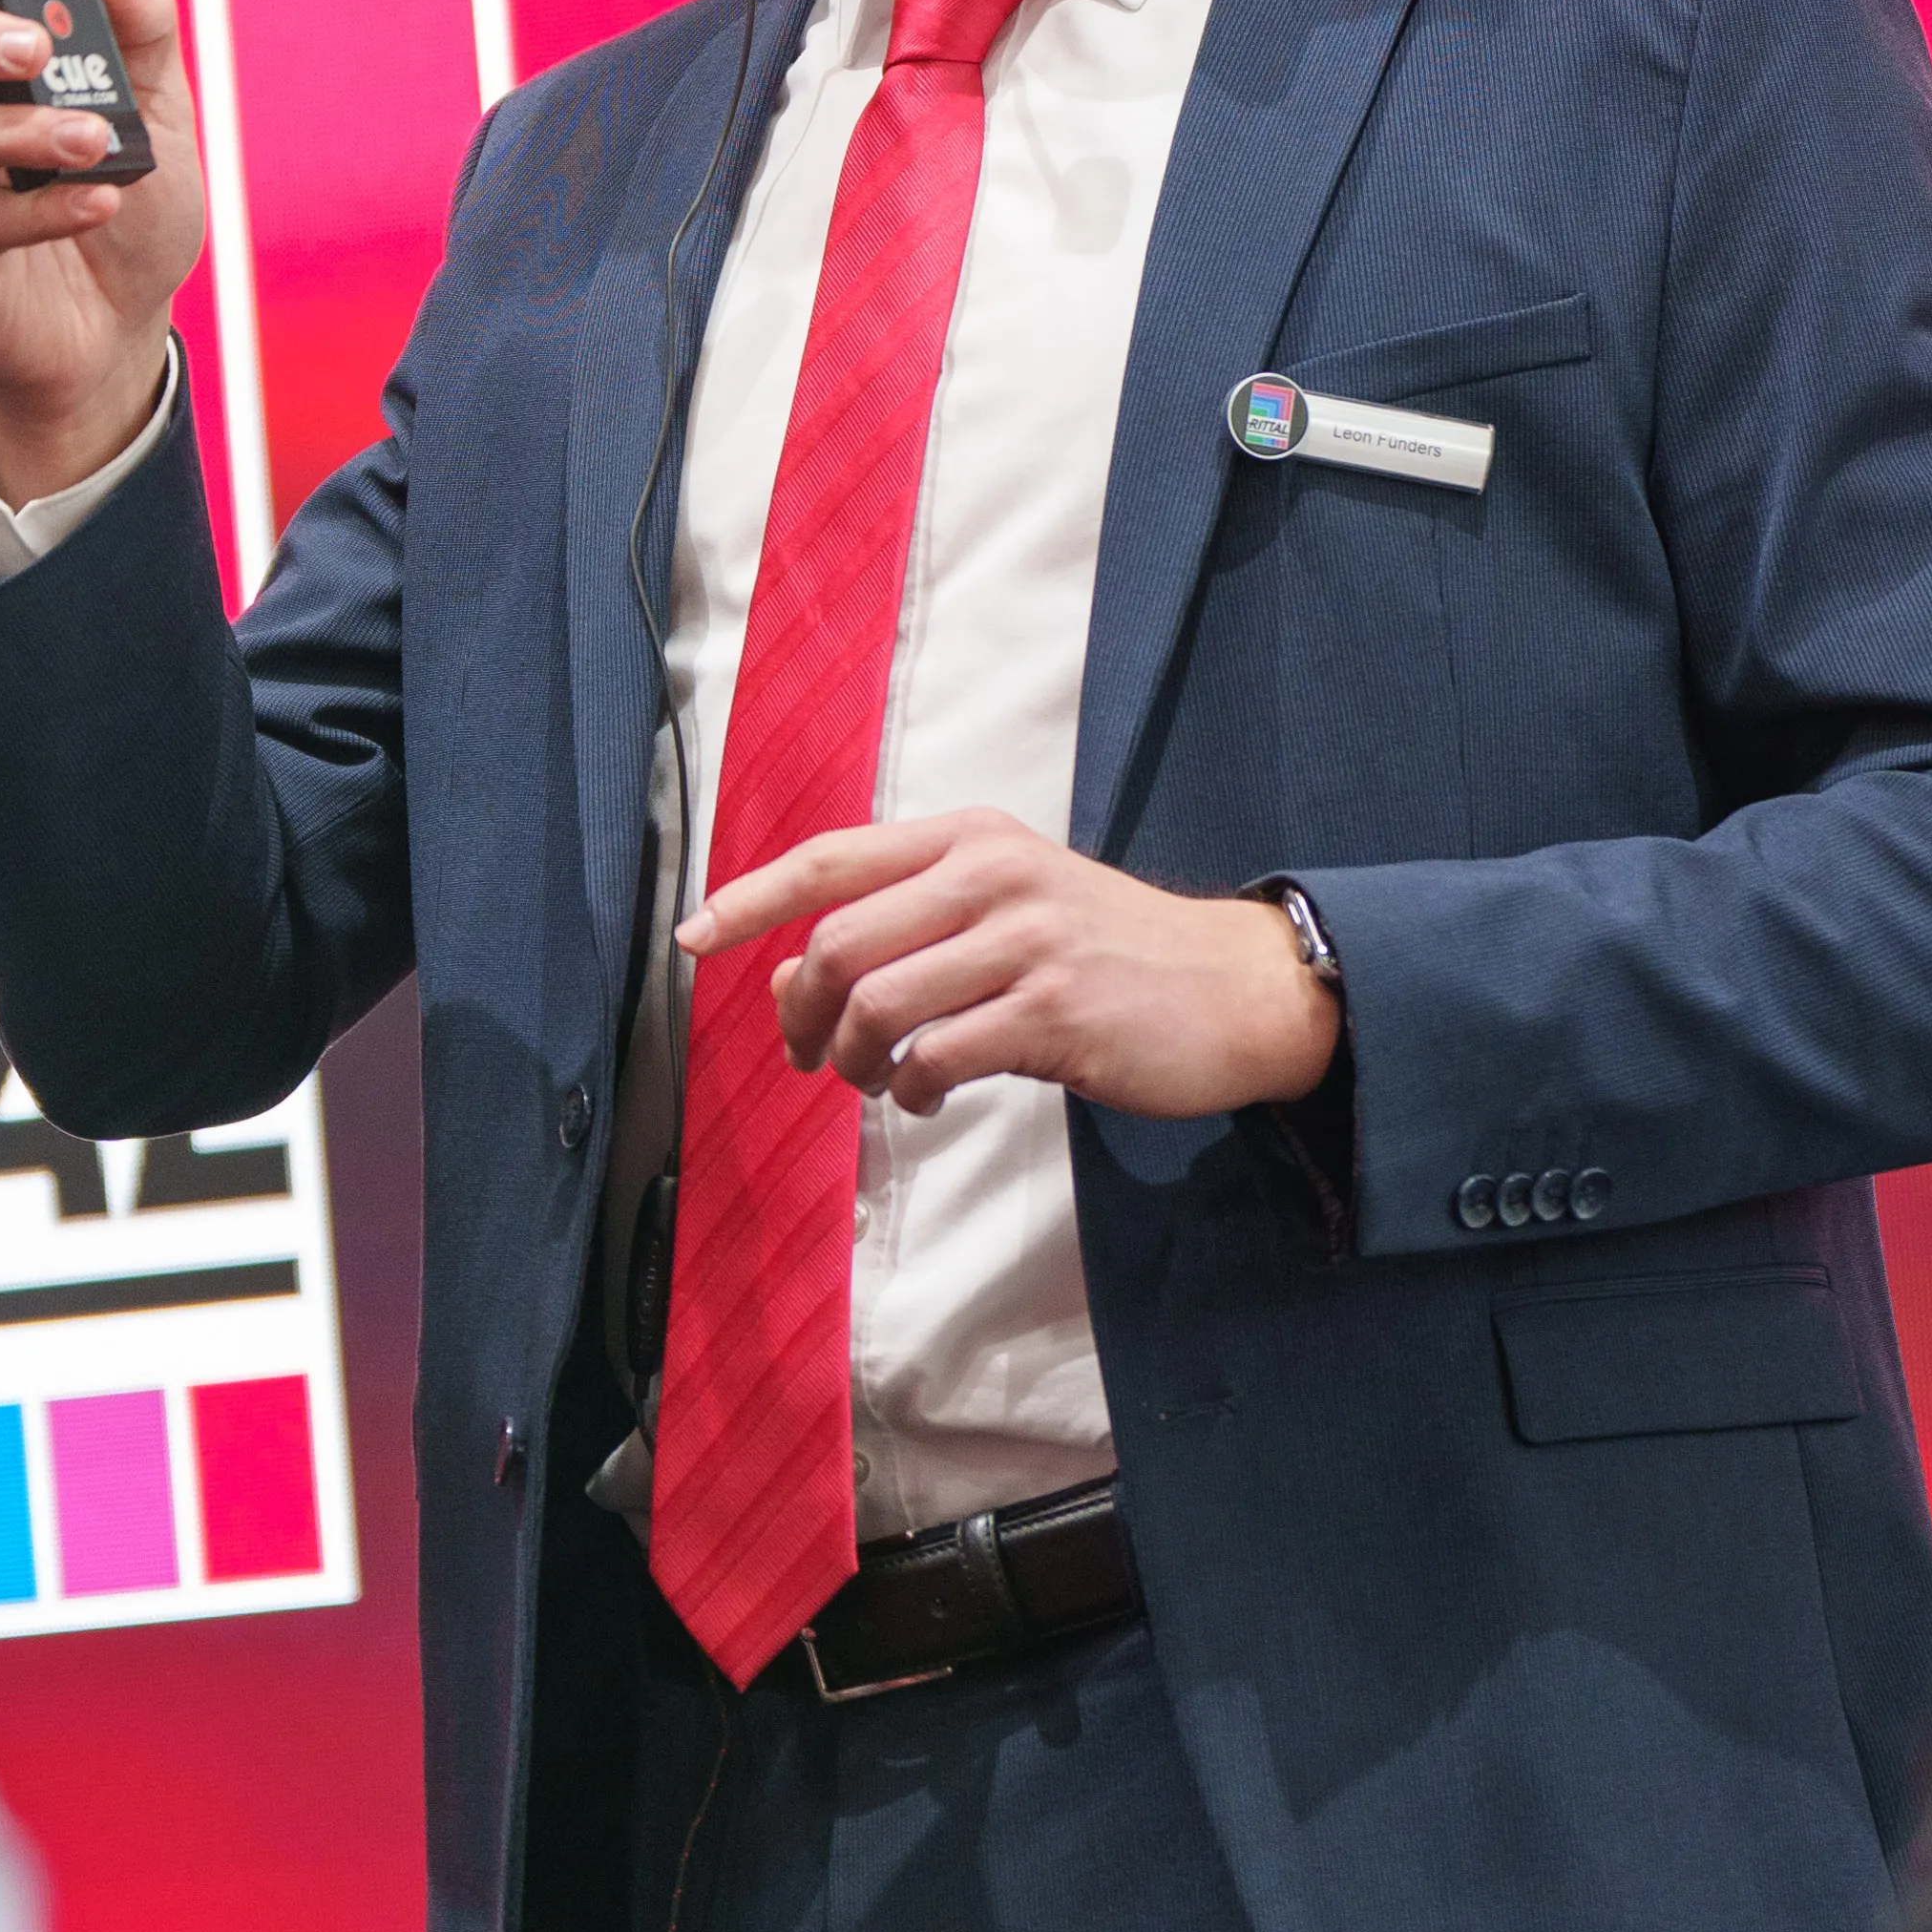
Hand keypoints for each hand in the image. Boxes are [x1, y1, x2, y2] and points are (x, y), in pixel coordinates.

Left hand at [682, 807, 1343, 1121]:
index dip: (750, 900)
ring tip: (877, 1080)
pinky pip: (935, 1056)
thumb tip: (796, 978)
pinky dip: (911, 1089)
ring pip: (877, 1004)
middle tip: (808, 1058)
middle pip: (840, 942)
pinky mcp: (1053, 1012)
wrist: (1236, 988)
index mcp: (971, 836)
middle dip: (801, 1014)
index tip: (695, 940)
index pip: (831, 858)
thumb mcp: (1011, 904)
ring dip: (851, 1061)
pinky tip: (931, 1095)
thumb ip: (913, 924)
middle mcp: (993, 874)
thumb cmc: (1108, 953)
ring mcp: (1025, 941)